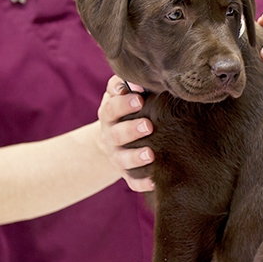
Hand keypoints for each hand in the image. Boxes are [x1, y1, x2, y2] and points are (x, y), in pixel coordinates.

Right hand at [97, 75, 155, 191]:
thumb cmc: (125, 109)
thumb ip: (124, 84)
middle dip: (132, 130)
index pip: (111, 108)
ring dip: (136, 157)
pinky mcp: (126, 173)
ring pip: (123, 159)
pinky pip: (132, 181)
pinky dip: (141, 183)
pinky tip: (154, 181)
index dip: (123, 103)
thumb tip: (138, 79)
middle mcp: (111, 136)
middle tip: (148, 126)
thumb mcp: (119, 94)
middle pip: (118, 134)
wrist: (114, 139)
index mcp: (109, 114)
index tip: (140, 98)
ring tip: (151, 154)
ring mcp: (117, 156)